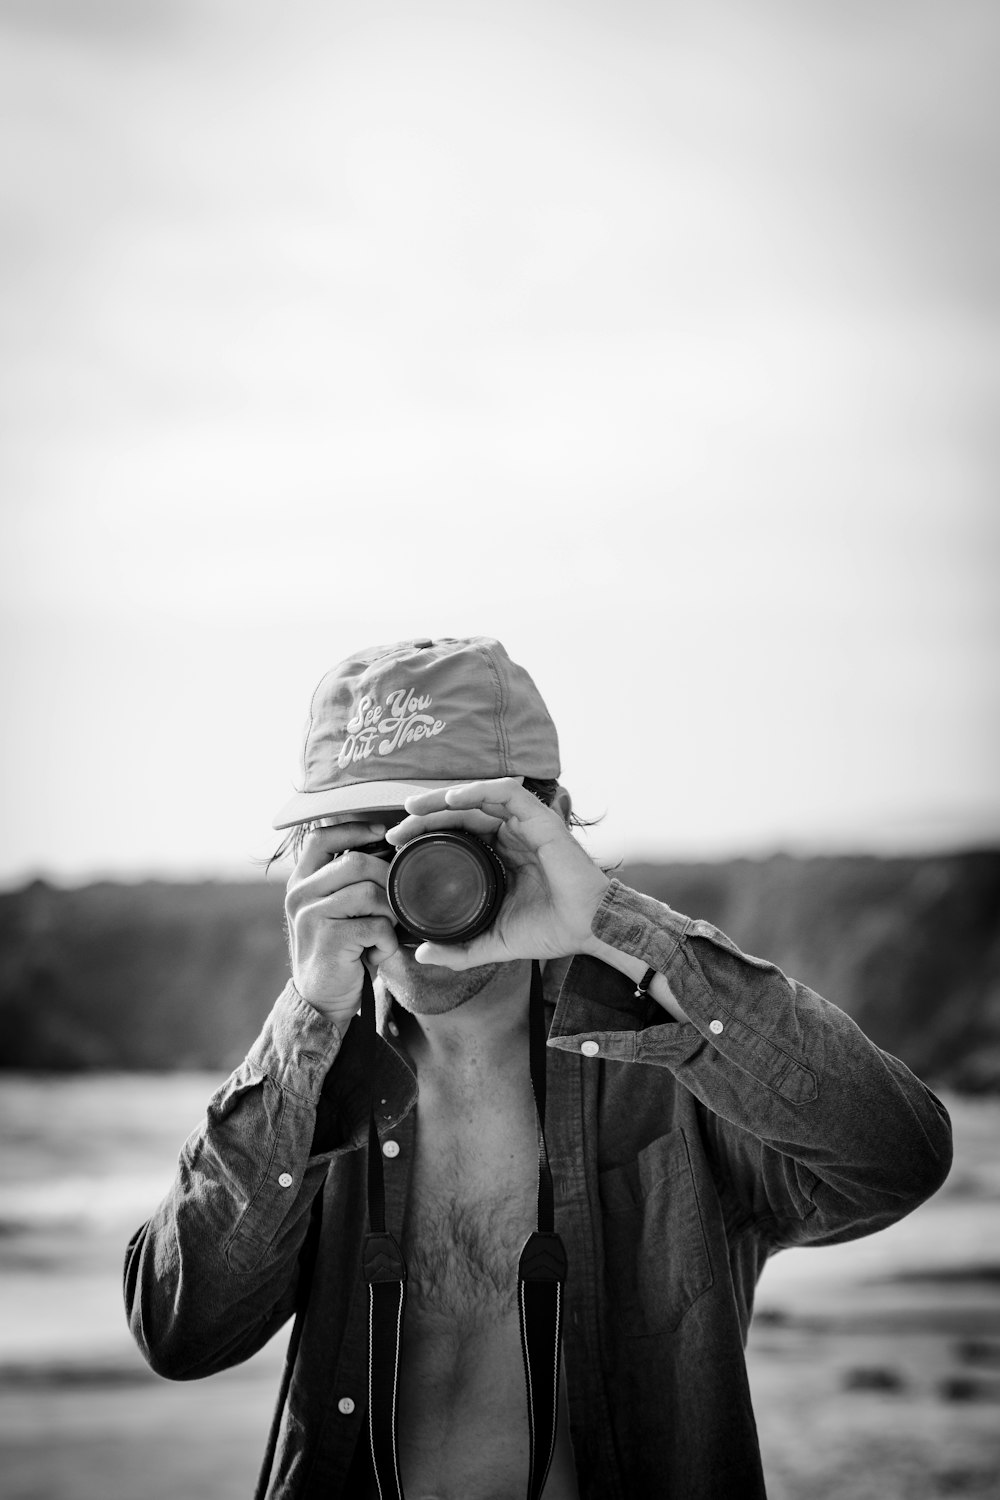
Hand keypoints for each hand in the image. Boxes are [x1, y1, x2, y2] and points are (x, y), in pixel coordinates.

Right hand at [284, 820, 399, 1026]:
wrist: (322, 1001)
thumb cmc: (341, 950)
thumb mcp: (337, 910)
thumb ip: (349, 881)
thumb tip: (392, 847)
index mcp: (300, 881)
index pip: (322, 837)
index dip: (354, 829)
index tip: (383, 833)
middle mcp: (299, 894)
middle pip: (357, 862)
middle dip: (387, 880)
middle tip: (395, 904)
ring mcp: (310, 915)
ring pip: (370, 893)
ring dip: (389, 915)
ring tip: (382, 934)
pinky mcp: (328, 939)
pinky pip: (376, 925)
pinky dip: (387, 941)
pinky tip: (376, 954)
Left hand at [384, 778, 610, 969]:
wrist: (590, 930)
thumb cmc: (551, 931)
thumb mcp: (494, 942)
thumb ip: (460, 949)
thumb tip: (421, 953)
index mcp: (501, 856)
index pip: (458, 833)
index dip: (427, 832)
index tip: (398, 846)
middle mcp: (511, 836)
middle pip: (462, 812)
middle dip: (426, 815)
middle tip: (395, 829)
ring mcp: (526, 825)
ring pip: (478, 797)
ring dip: (443, 799)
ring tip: (413, 809)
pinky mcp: (541, 820)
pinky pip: (507, 794)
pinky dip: (479, 791)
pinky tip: (452, 801)